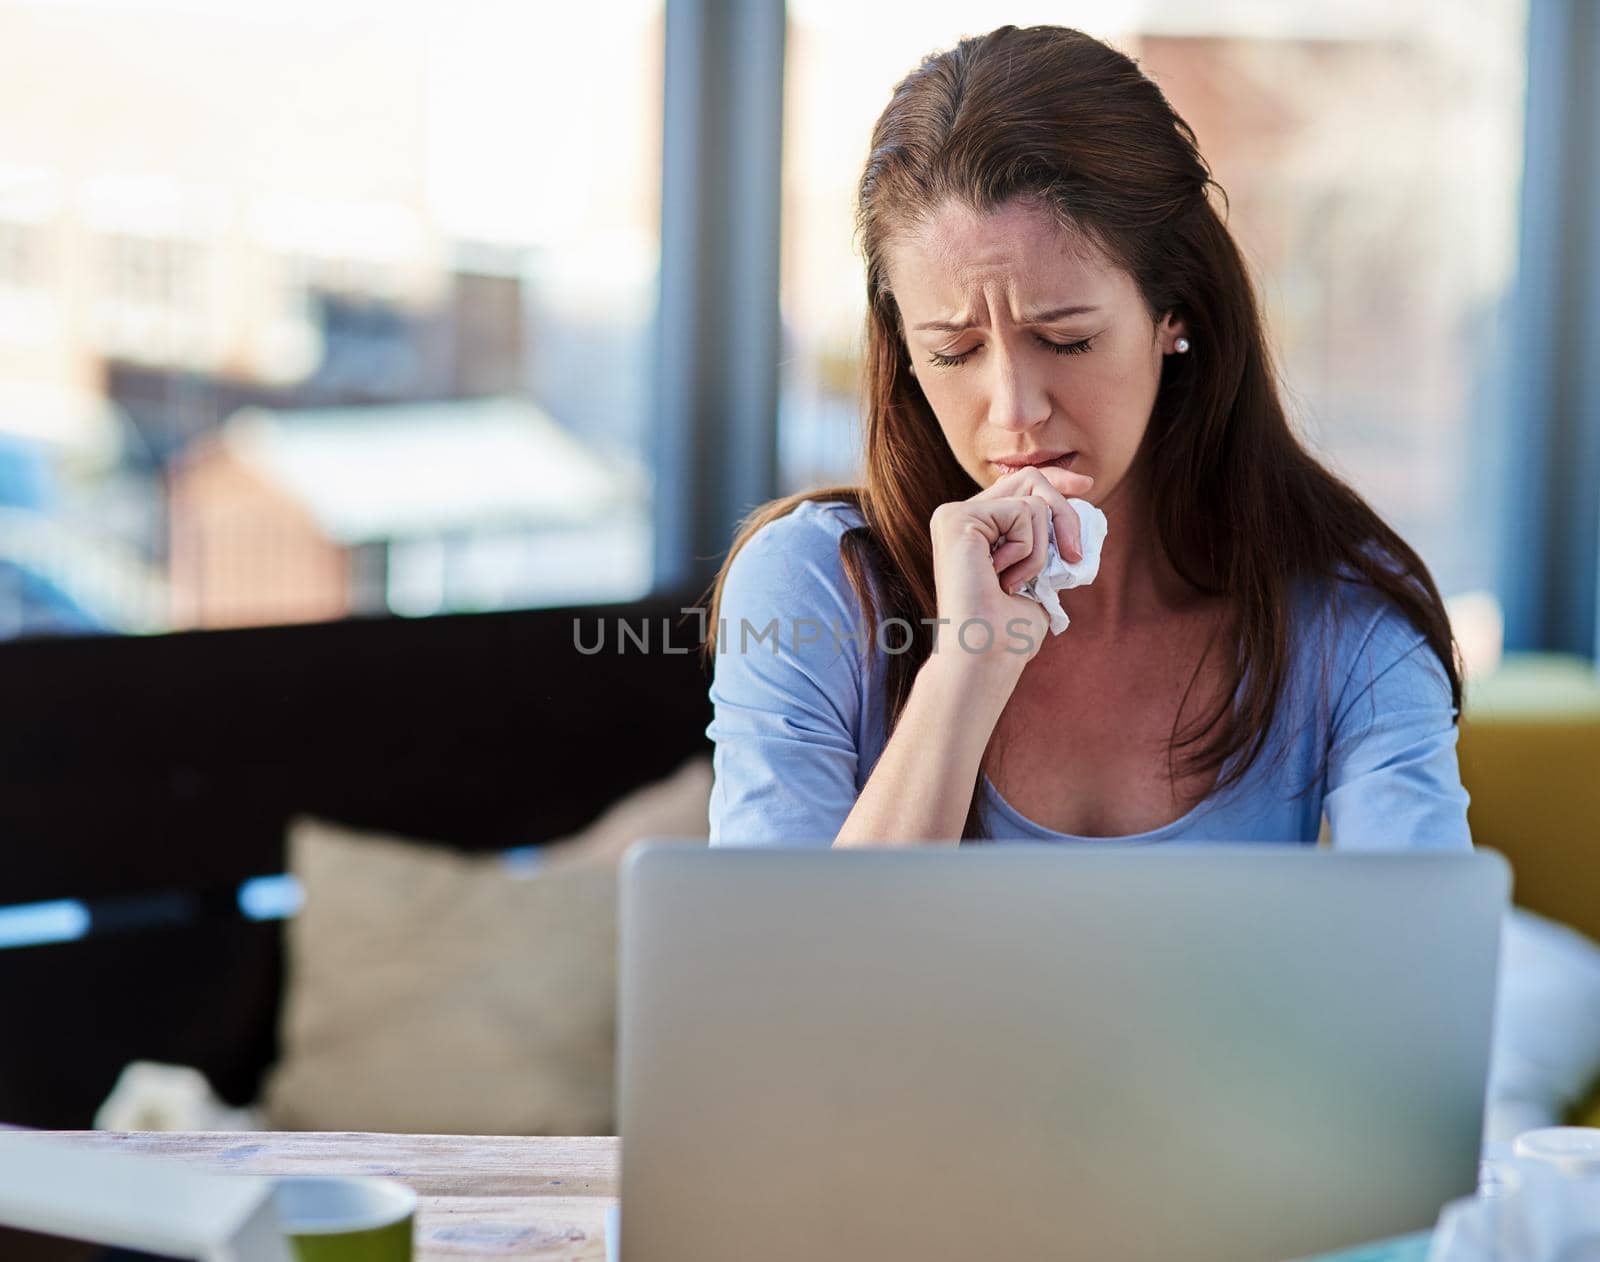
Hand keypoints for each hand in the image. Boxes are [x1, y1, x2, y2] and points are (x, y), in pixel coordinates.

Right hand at [926, 464, 1093, 669]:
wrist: (986, 656)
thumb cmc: (1008, 631)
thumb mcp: (1037, 577)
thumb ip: (1046, 542)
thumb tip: (1077, 512)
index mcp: (972, 529)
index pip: (1019, 485)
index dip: (1055, 482)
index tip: (1086, 487)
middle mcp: (957, 517)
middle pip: (1030, 480)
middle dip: (1064, 513)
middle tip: (1074, 554)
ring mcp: (954, 515)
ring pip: (1032, 500)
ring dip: (1042, 549)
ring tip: (1018, 583)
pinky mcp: (959, 519)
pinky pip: (1023, 513)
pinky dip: (1029, 551)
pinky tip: (1005, 579)